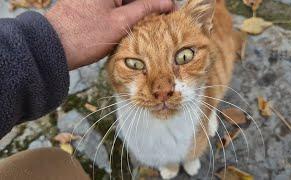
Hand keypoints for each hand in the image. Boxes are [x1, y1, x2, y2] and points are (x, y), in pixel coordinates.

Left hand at [46, 0, 173, 69]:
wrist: (53, 48)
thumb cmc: (86, 35)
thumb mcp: (120, 22)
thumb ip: (145, 9)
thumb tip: (166, 3)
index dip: (160, 1)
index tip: (173, 11)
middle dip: (149, 6)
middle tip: (163, 20)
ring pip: (124, 1)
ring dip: (137, 10)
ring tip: (151, 25)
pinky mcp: (90, 4)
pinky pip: (113, 5)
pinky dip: (125, 13)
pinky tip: (133, 25)